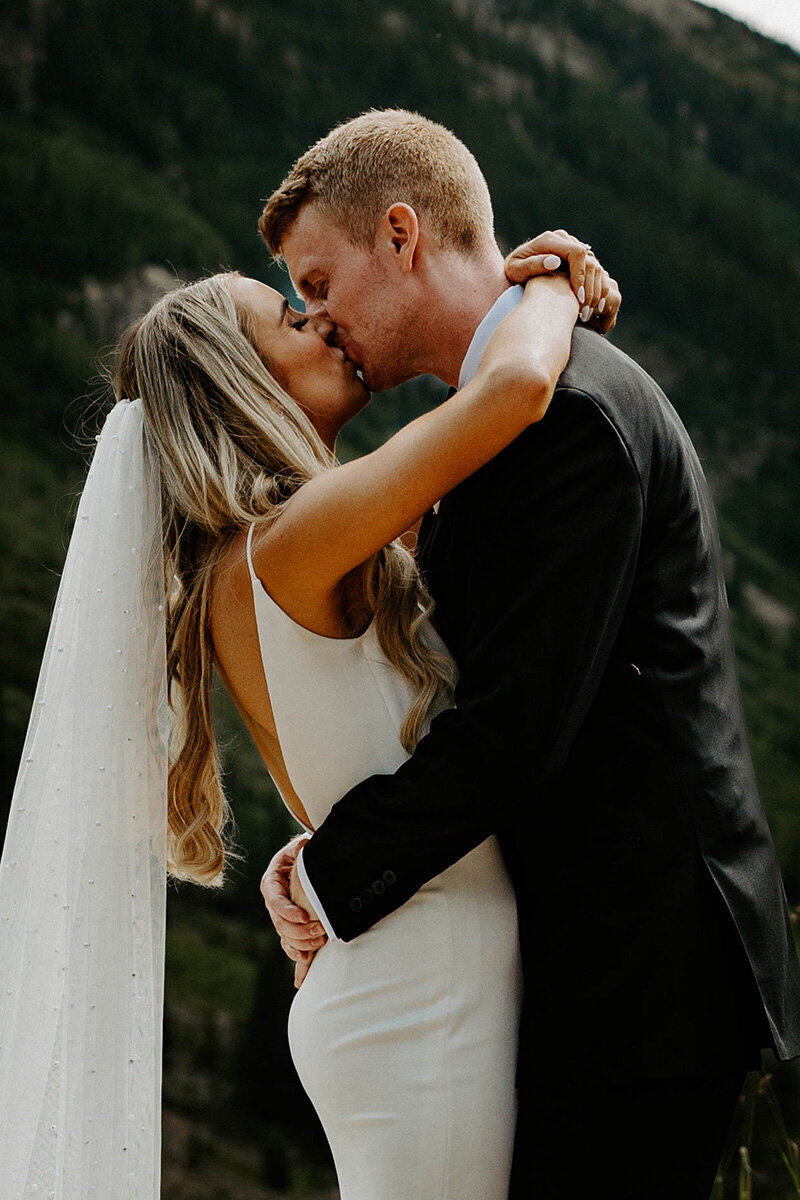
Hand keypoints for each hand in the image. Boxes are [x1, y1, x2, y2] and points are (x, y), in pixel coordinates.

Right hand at [260, 834, 327, 987]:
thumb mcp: (299, 849)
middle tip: (321, 931)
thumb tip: (303, 844)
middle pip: (280, 923)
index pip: (275, 900)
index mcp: (271, 883)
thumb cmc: (301, 855)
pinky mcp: (290, 928)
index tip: (305, 917)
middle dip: (300, 930)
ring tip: (321, 941)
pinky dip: (297, 954)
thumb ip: (300, 849)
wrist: (303, 865)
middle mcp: (273, 902)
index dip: (288, 911)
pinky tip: (306, 961)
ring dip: (302, 943)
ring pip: (285, 937)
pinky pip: (289, 945)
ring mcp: (280, 917)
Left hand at [504, 229, 620, 333]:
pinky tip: (591, 308)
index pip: (576, 253)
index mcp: (550, 240)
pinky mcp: (578, 258)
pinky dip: (596, 290)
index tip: (577, 298)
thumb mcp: (515, 270)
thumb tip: (555, 261)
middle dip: (590, 288)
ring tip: (588, 313)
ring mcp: (572, 247)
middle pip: (589, 260)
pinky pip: (594, 272)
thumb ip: (532, 265)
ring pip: (595, 267)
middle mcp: (564, 240)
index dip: (580, 276)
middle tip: (586, 312)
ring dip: (595, 291)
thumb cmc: (512, 272)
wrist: (515, 268)